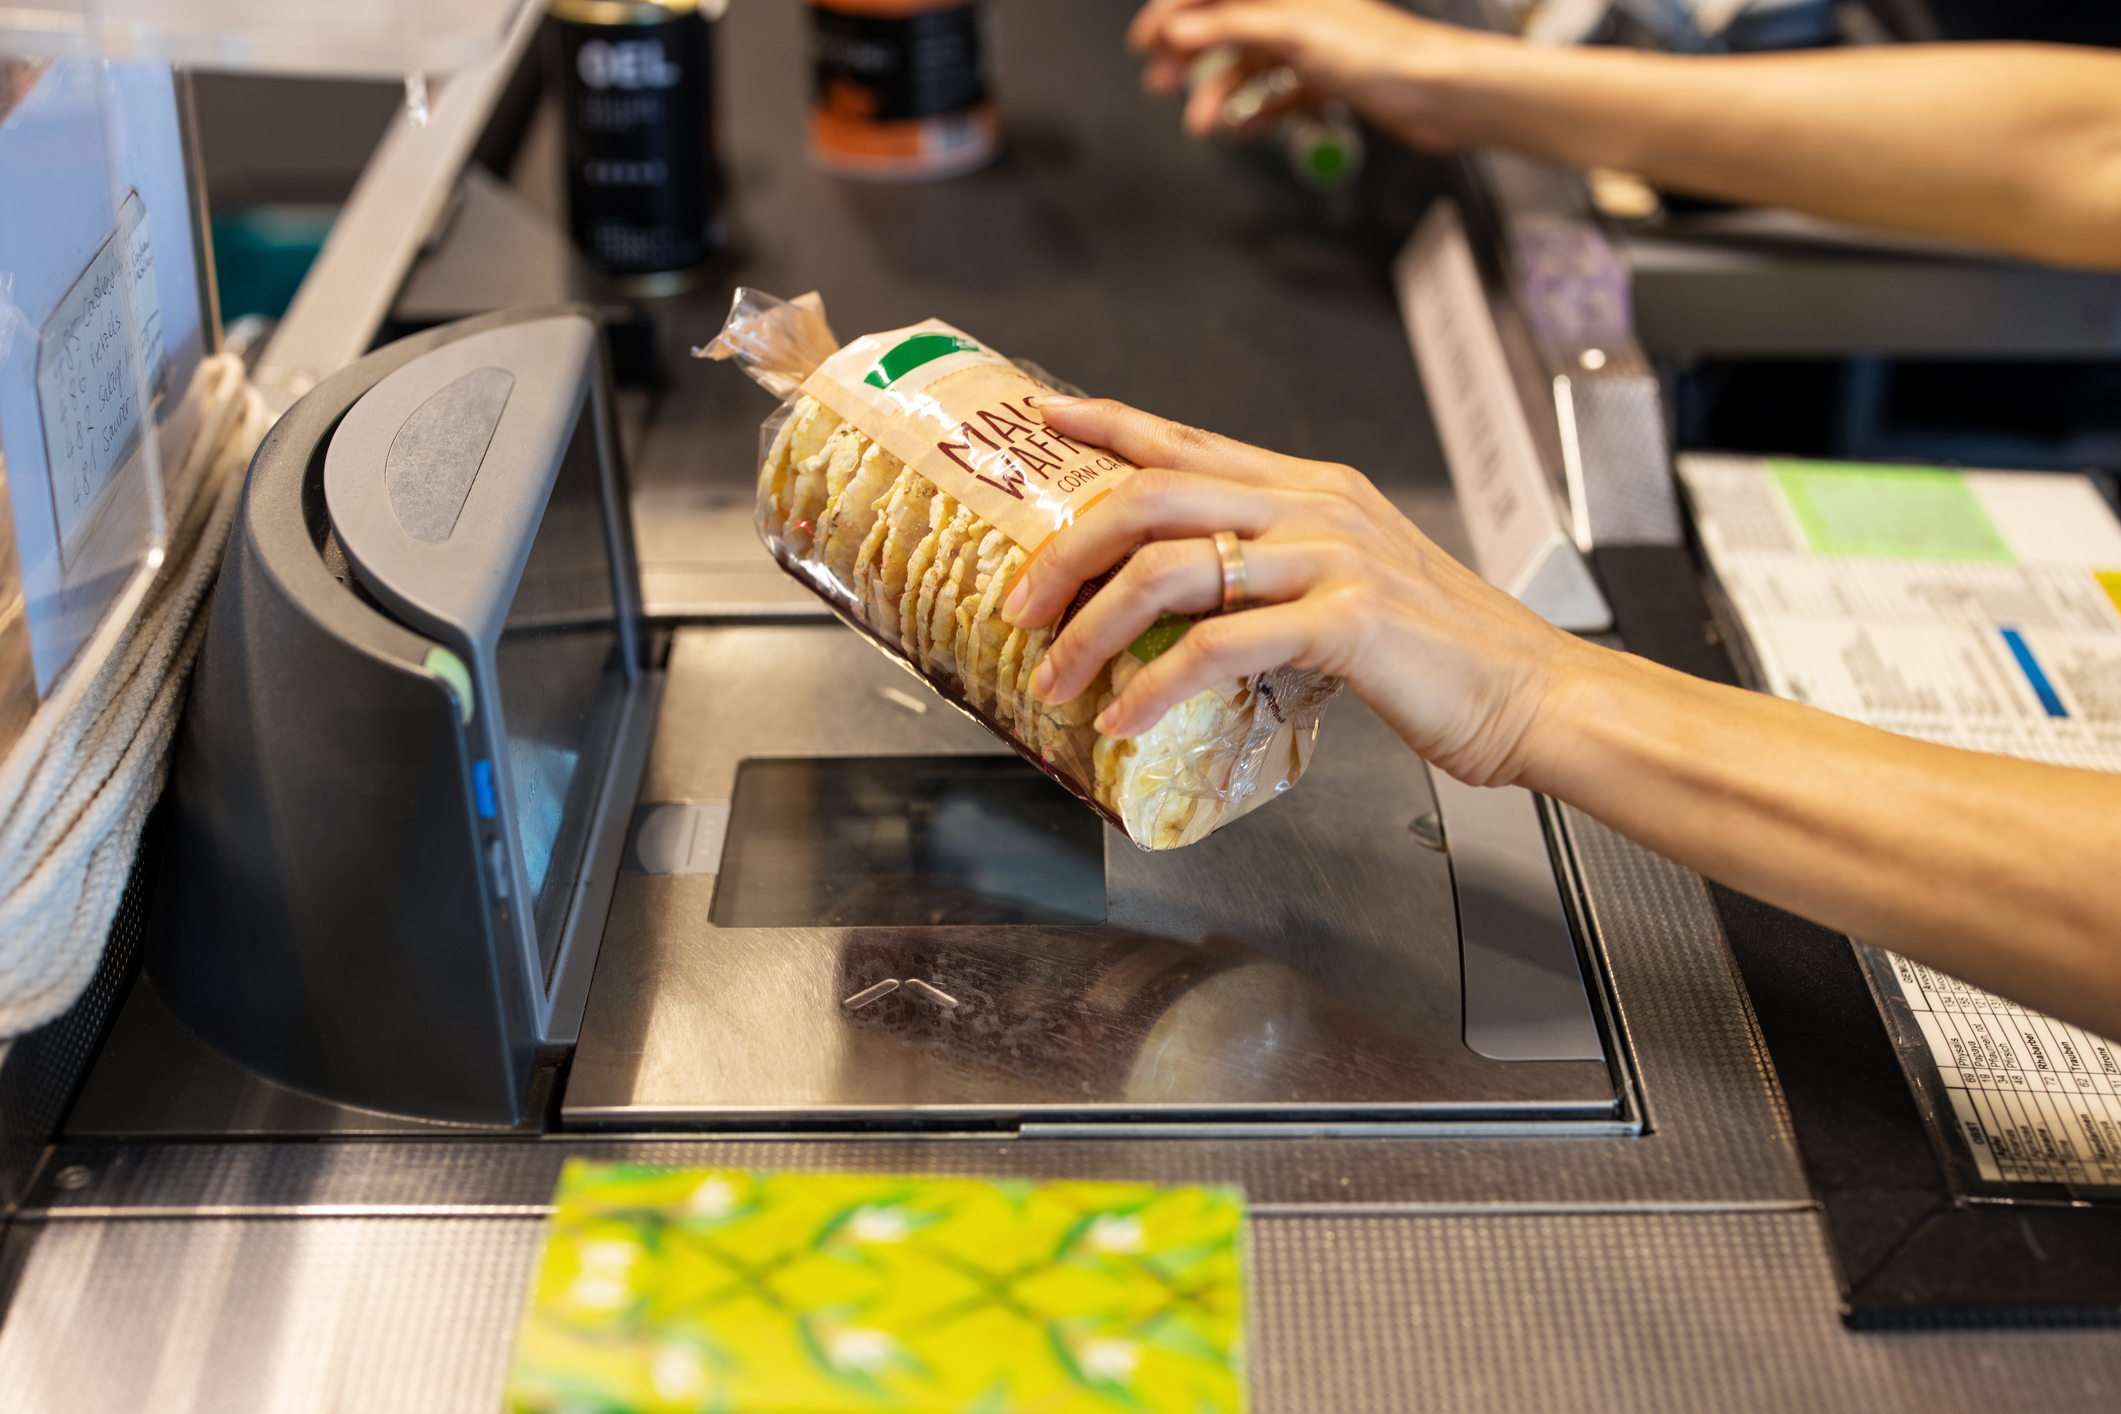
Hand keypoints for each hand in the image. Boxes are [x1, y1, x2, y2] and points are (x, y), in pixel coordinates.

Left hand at [1000, 397, 1593, 787]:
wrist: (1534, 694)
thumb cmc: (1443, 654)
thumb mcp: (1349, 588)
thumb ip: (1275, 578)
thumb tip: (1189, 611)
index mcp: (1312, 489)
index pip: (1188, 441)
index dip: (1109, 424)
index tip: (1045, 416)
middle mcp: (1314, 507)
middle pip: (1153, 497)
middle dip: (1068, 550)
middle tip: (1020, 602)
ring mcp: (1330, 558)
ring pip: (1169, 569)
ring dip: (1093, 628)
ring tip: (1055, 675)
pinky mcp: (1344, 621)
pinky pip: (1218, 645)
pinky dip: (1156, 685)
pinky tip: (1126, 718)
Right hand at [1128, 0, 1504, 148]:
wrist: (1437, 94)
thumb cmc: (1383, 55)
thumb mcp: (1294, 33)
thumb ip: (1234, 28)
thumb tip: (1181, 31)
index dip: (1174, 15)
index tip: (1145, 43)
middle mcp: (1297, 11)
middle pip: (1226, 28)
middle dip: (1190, 59)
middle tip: (1161, 85)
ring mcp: (1312, 46)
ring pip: (1250, 66)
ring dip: (1220, 95)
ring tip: (1202, 123)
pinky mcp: (1328, 80)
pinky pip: (1278, 95)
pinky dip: (1257, 112)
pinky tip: (1244, 129)